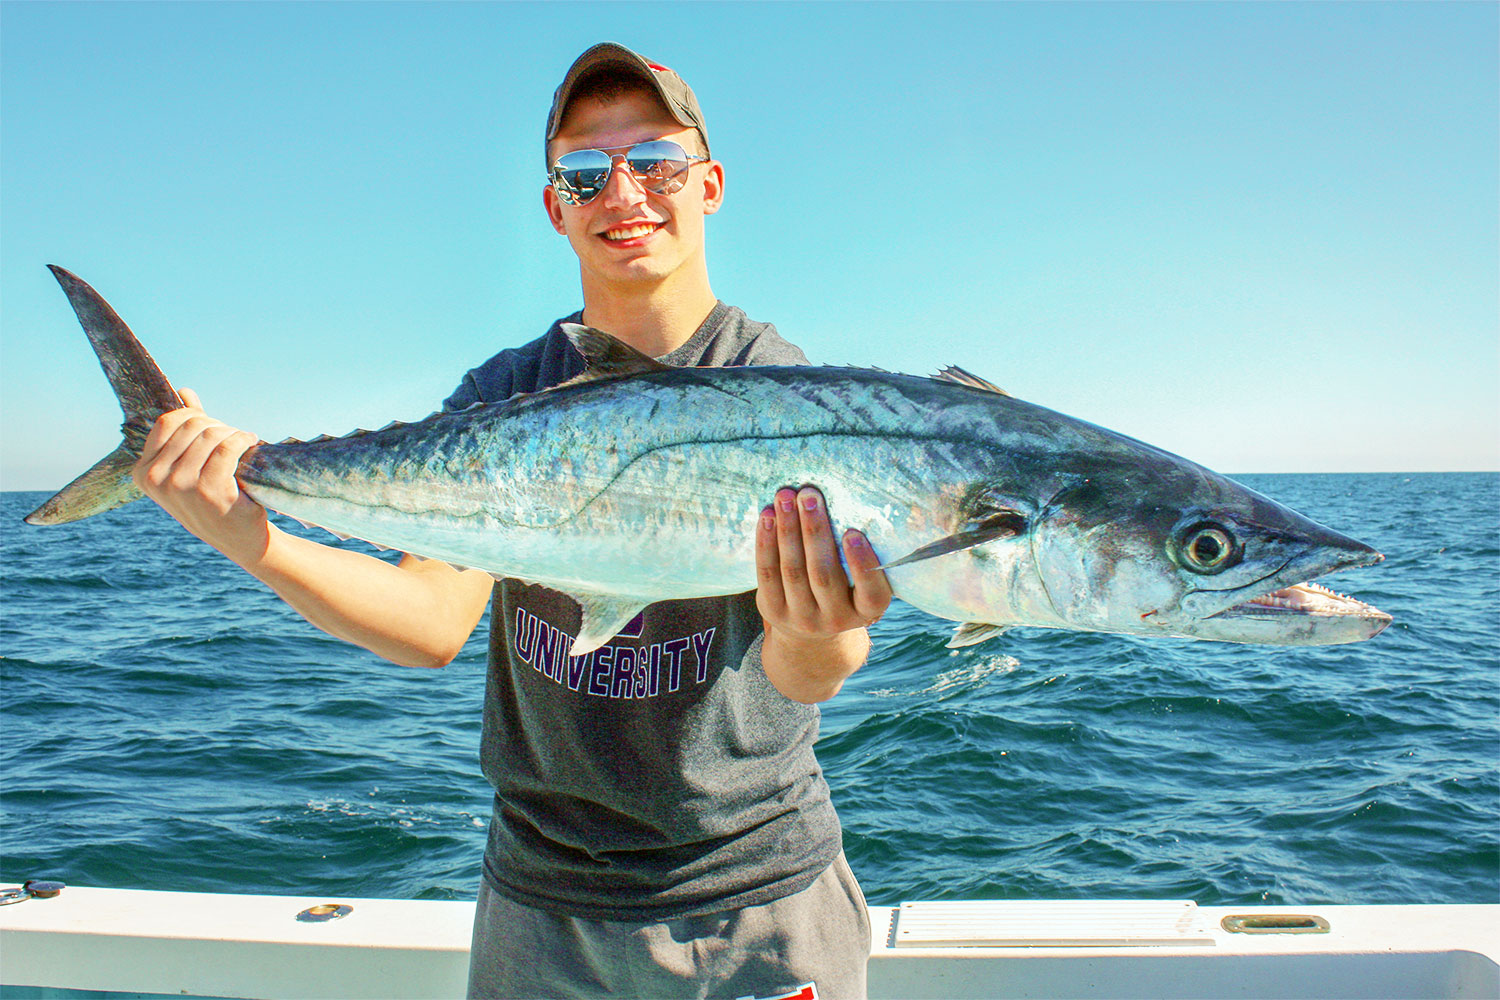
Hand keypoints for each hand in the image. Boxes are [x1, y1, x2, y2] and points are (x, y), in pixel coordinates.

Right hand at [132, 388, 268, 565]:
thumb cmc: (214, 497)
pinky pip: (227, 448)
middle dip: (217, 425)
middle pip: (191, 425)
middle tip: (233, 436)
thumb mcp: (190, 465)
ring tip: (243, 441)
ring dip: (232, 433)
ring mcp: (180, 487)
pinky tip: (251, 443)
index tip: (214, 429)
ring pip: (210, 435)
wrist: (239, 538)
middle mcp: (155, 479)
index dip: (196, 417)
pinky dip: (242, 440)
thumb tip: (184, 392)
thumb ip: (185, 429)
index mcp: (142, 472)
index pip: (167, 422)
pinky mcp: (209, 491)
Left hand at [756, 486, 891, 638]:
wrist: (811, 633)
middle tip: (809, 495)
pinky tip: (768, 516)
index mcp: (867, 611)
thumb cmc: (844, 591)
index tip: (853, 532)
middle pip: (823, 574)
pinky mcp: (774, 611)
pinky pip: (767, 573)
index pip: (871, 592)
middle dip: (815, 530)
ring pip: (793, 570)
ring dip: (788, 529)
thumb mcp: (861, 584)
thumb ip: (859, 555)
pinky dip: (766, 542)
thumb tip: (844, 504)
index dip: (862, 563)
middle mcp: (836, 620)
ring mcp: (802, 618)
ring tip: (786, 498)